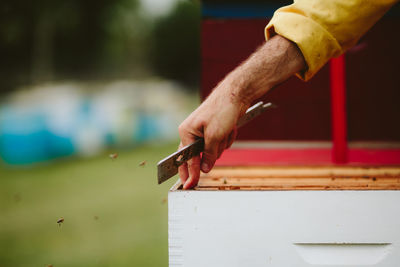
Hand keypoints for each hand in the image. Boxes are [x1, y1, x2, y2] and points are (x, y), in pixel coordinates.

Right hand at [177, 35, 304, 188]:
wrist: (236, 94)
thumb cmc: (222, 110)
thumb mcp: (215, 135)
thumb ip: (208, 154)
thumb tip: (205, 169)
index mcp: (186, 132)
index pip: (186, 158)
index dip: (190, 173)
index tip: (190, 186)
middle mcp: (192, 132)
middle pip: (199, 156)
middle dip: (212, 154)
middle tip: (212, 158)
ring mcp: (203, 132)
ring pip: (212, 151)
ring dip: (223, 143)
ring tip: (227, 130)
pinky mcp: (214, 131)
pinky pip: (220, 144)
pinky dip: (227, 138)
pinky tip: (231, 127)